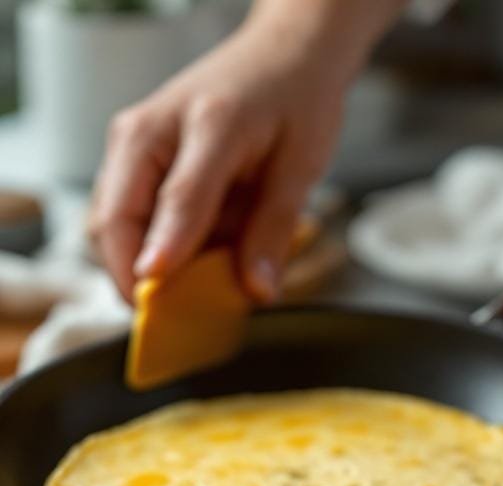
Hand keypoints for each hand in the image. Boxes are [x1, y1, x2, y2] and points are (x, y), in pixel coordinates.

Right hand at [89, 1, 404, 303]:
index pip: (175, 200)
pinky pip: (124, 223)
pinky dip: (149, 253)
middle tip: (172, 319)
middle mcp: (149, 132)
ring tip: (188, 288)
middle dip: (134, 277)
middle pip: (113, 220)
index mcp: (205, 123)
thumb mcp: (300, 167)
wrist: (282, 56)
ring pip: (109, 227)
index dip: (162, 253)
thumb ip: (273, 231)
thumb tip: (255, 291)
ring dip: (141, 268)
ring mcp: (131, 147)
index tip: (153, 297)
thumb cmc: (293, 101)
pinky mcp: (130, 164)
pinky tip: (188, 261)